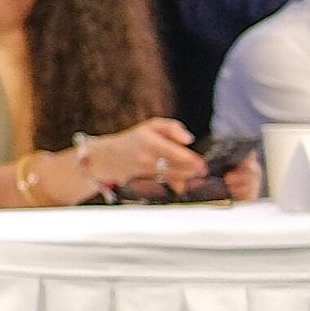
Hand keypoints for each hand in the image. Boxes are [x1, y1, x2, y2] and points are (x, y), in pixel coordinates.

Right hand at [70, 118, 204, 198]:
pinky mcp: (140, 182)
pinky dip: (172, 184)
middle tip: (201, 172)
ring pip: (170, 178)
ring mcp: (142, 171)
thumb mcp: (152, 126)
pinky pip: (162, 184)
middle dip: (191, 171)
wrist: (107, 157)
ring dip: (184, 178)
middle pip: (177, 168)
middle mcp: (146, 157)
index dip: (194, 162)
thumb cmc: (134, 139)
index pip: (178, 154)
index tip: (202, 165)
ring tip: (192, 176)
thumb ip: (173, 128)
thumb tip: (189, 140)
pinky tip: (179, 183)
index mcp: (151, 141)